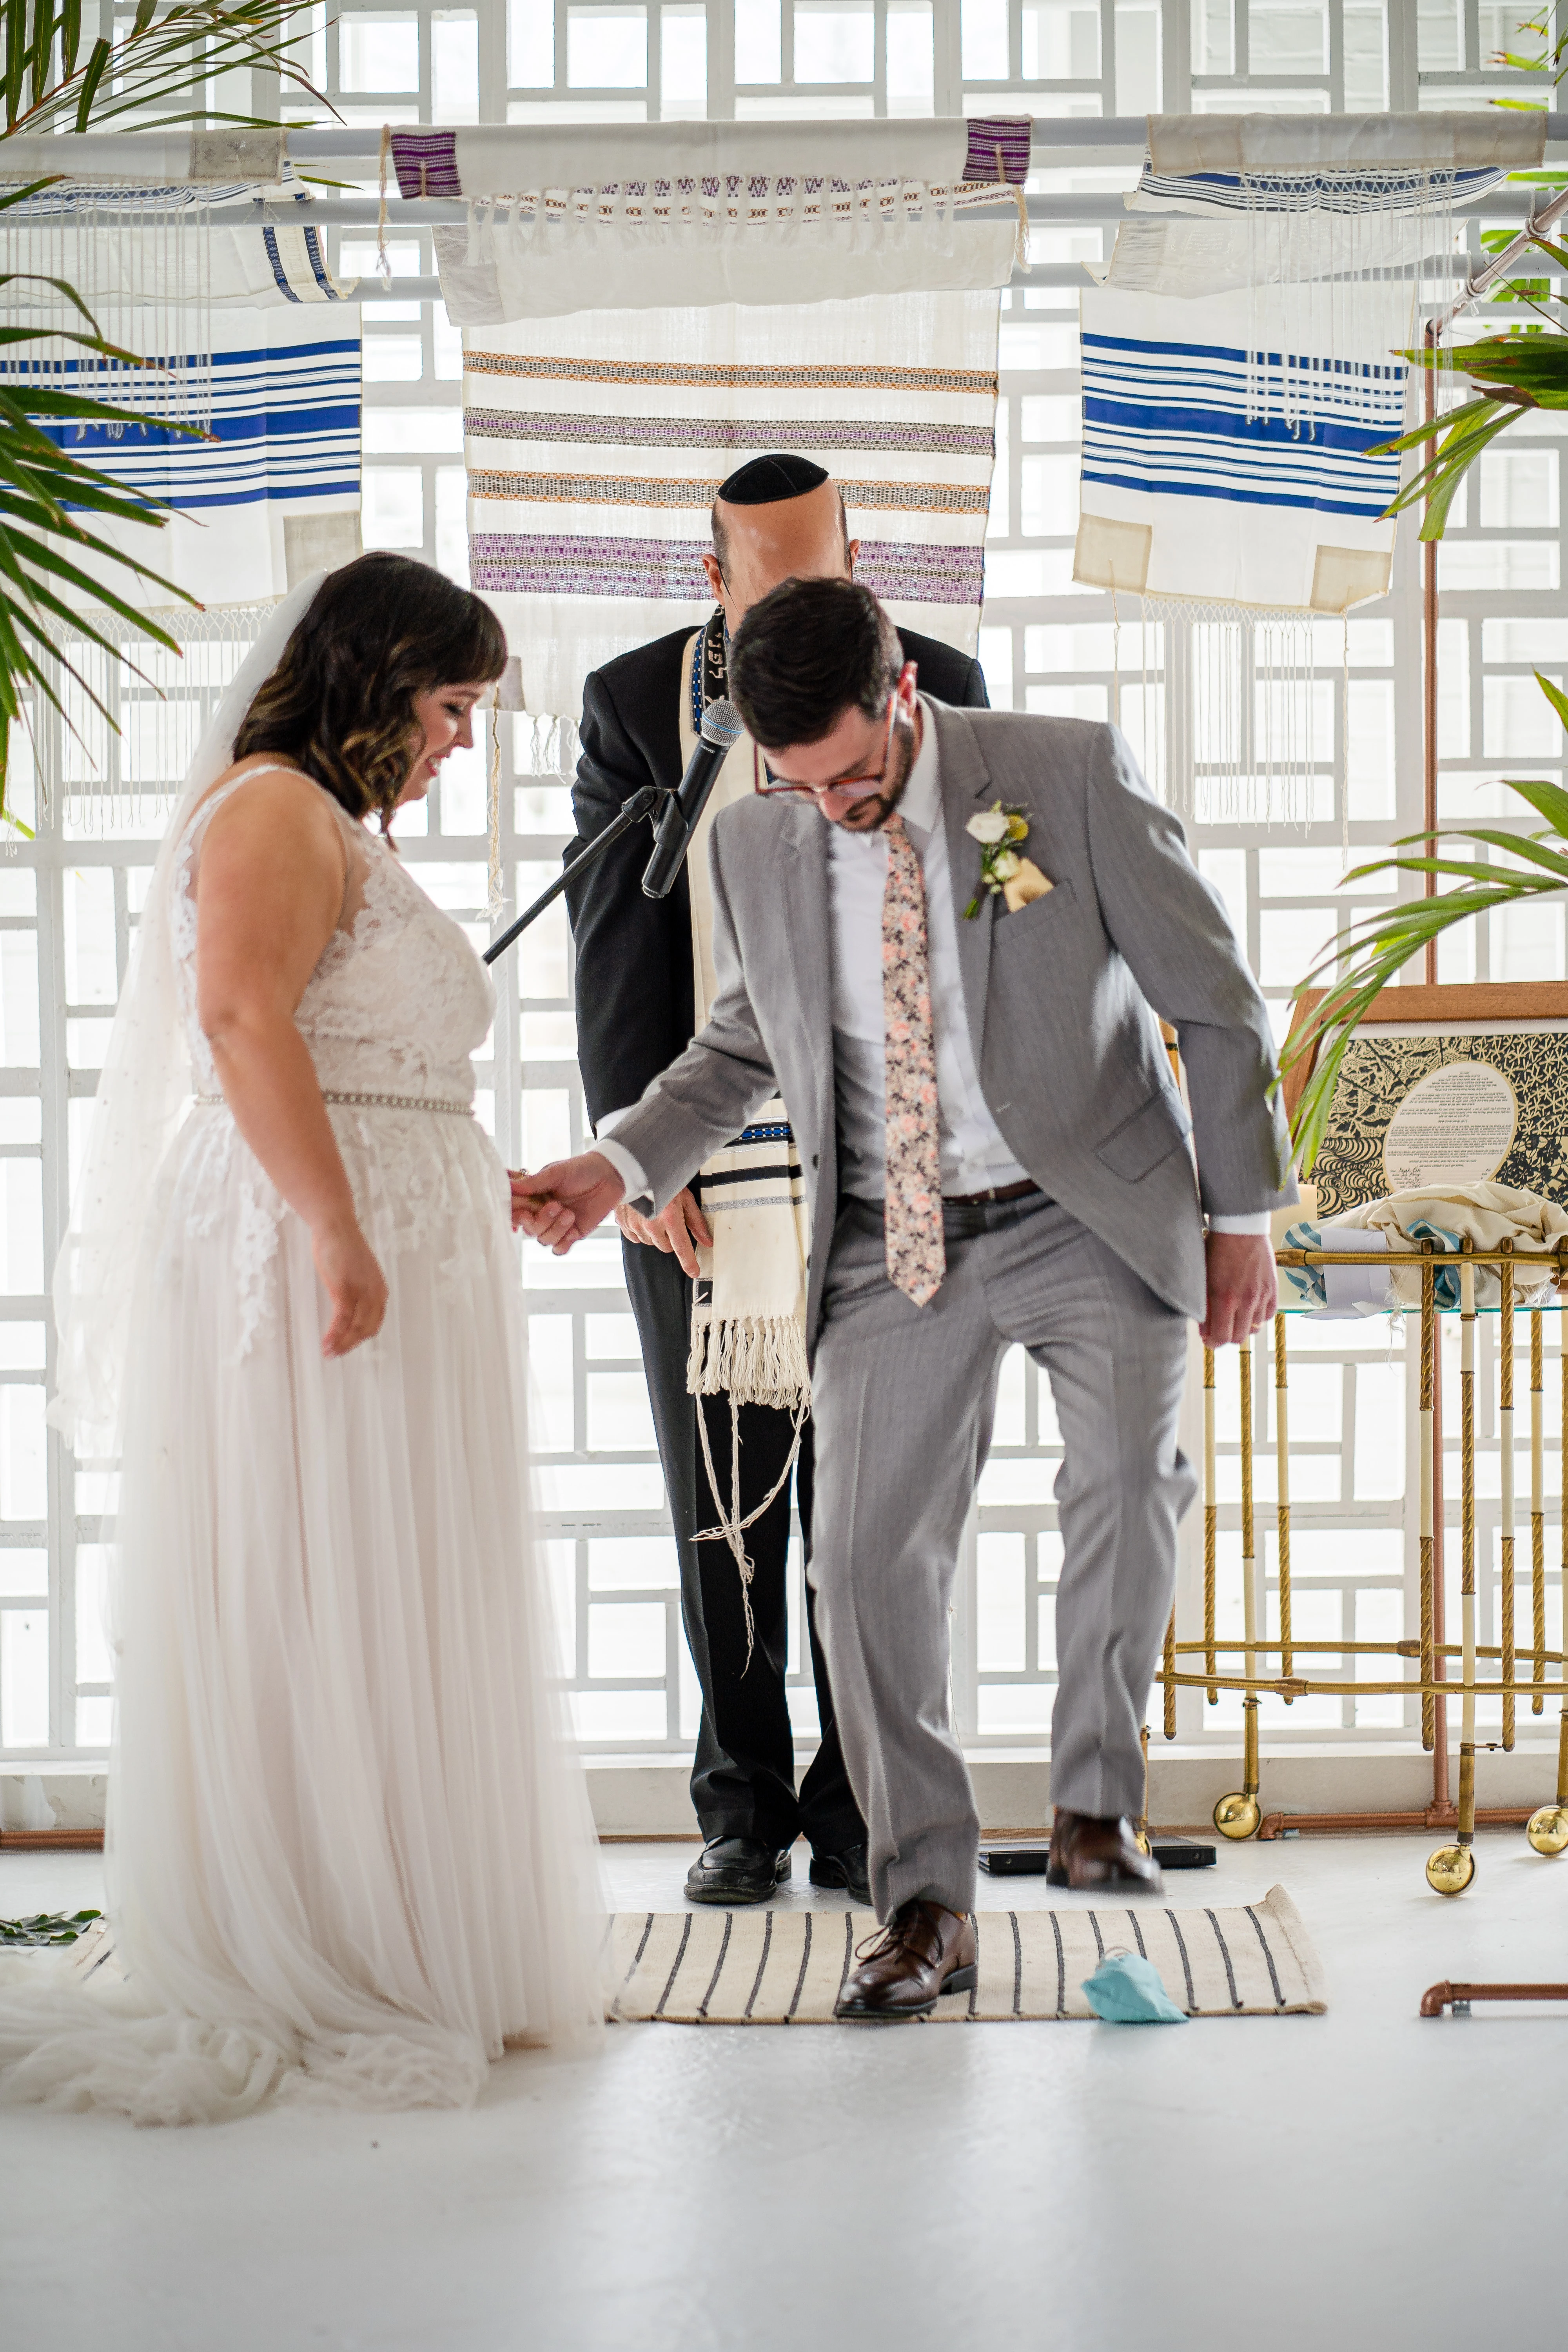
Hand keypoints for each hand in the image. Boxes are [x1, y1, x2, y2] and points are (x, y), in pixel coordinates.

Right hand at [312, 1218, 388, 1357]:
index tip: (347, 1346)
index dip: (361, 1338)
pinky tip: (326, 1343)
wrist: (335, 1227)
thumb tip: (351, 1306)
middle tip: (335, 1355)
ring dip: (341, 1344)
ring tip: (328, 1353)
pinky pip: (341, 1319)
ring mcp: (361, 1291)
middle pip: (367, 1329)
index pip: (375, 1323)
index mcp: (380, 1290)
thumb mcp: (358, 1272)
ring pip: (355, 1327)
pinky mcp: (344, 1289)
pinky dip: (334, 1334)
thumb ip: (359, 1289)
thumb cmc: (343, 1248)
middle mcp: (375, 1293)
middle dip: (350, 1345)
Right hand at [511, 1150, 625, 1253]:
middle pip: (529, 1229)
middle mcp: (541, 1213)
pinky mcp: (572, 1234)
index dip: (517, 1216)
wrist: (609, 1176)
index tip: (526, 1213)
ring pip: (544, 1240)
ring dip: (556, 1229)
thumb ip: (534, 1183)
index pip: (516, 1211)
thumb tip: (510, 1186)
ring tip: (570, 1214)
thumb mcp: (556, 1172)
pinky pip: (559, 1249)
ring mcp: (556, 1225)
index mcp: (533, 1197)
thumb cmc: (580, 1169)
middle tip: (556, 1206)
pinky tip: (574, 1231)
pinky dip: (564, 1243)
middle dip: (541, 1221)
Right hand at [614, 1185, 711, 1277]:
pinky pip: (636, 1237)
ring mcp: (635, 1225)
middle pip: (666, 1247)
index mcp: (669, 1218)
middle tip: (669, 1220)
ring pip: (651, 1242)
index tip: (694, 1271)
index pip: (682, 1248)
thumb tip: (707, 1241)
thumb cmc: (662, 1180)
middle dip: (670, 1237)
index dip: (689, 1262)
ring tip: (655, 1214)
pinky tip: (643, 1216)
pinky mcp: (623, 1224)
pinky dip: (641, 1230)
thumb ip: (696, 1222)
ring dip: (655, 1234)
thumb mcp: (684, 1197)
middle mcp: (651, 1224)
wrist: (634, 1169)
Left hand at [1199, 1231, 1277, 1347]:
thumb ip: (1204, 1306)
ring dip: (1243, 1326)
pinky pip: (1268, 1314)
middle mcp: (1246, 1300)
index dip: (1213, 1343)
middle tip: (1219, 1330)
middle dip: (1227, 1337)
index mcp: (1224, 1298)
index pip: (1222, 1337)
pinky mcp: (1273, 1288)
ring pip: (1255, 1327)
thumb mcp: (1203, 1278)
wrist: (1241, 1228)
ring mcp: (1262, 1295)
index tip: (1209, 1340)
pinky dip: (1258, 1316)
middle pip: (1239, 1337)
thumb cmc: (1217, 1249)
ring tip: (1234, 1316)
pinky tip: (1249, 1307)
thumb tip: (1204, 1332)